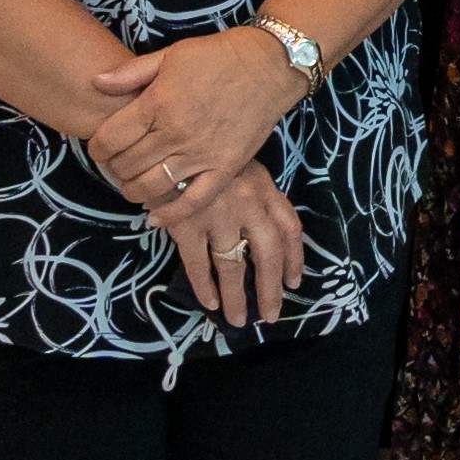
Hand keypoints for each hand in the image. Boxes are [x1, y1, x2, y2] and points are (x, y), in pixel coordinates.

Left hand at [85, 29, 303, 209]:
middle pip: (127, 165)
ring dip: (134, 191)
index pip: (110, 139)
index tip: (99, 148)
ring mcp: (200, 154)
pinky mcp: (225, 168)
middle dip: (113, 169)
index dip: (97, 148)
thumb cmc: (217, 56)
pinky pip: (194, 200)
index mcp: (156, 104)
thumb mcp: (169, 54)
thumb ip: (131, 72)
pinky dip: (171, 214)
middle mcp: (175, 133)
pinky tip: (156, 218)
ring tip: (132, 186)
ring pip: (152, 186)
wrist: (267, 66)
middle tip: (116, 165)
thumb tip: (96, 82)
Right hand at [158, 161, 307, 326]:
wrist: (164, 139)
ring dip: (236, 297)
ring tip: (237, 320)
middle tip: (271, 315)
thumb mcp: (241, 163)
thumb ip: (255, 193)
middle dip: (270, 289)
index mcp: (264, 186)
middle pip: (267, 255)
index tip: (294, 282)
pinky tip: (210, 303)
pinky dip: (204, 287)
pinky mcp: (186, 224)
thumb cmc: (204, 150)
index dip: (294, 258)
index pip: (289, 227)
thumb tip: (263, 231)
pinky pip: (197, 264)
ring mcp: (217, 214)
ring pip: (232, 266)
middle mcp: (247, 203)